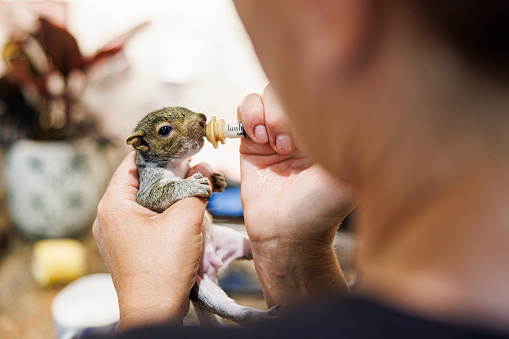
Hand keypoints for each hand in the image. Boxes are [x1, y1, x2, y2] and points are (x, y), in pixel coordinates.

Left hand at [93, 153, 206, 330]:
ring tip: (194, 192)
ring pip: (146, 201)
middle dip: (171, 175)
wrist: (154, 313)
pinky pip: (146, 220)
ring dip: (170, 195)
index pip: (134, 161)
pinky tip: (184, 216)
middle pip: (141, 181)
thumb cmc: (163, 268)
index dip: (161, 152)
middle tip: (195, 170)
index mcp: (113, 204)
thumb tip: (206, 169)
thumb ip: (197, 188)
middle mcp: (108, 216)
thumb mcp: (186, 221)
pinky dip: (165, 213)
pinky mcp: (127, 247)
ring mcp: (116, 234)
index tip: (184, 148)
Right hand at [238, 84, 354, 306]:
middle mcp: (302, 129)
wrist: (286, 236)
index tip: (306, 137)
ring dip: (263, 114)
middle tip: (287, 147)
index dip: (304, 105)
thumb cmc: (321, 209)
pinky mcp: (251, 144)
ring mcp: (275, 134)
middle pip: (287, 89)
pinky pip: (244, 111)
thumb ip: (353, 138)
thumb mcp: (347, 173)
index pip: (316, 92)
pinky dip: (247, 117)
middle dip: (282, 112)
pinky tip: (257, 140)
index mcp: (328, 130)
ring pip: (264, 96)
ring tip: (271, 144)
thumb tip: (355, 100)